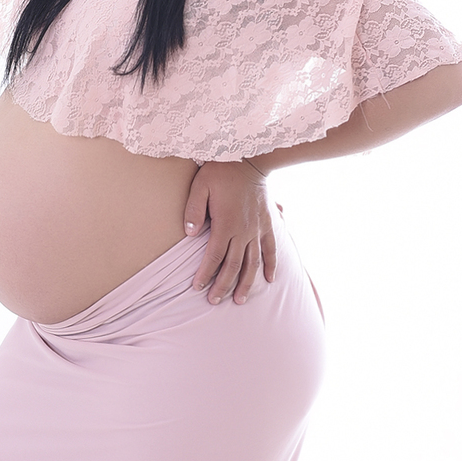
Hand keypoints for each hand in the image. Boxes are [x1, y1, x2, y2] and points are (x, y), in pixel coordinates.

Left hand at [184, 161, 276, 304]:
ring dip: (247, 284)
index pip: (213, 257)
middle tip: (214, 302)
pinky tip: (269, 279)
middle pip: (233, 266)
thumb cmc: (221, 171)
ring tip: (240, 300)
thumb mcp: (200, 186)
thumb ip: (193, 210)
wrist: (251, 158)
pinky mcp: (268, 224)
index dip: (205, 275)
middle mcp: (243, 231)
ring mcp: (258, 229)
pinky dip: (271, 265)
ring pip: (253, 263)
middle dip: (223, 286)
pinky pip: (271, 249)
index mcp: (225, 224)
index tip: (197, 288)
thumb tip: (189, 234)